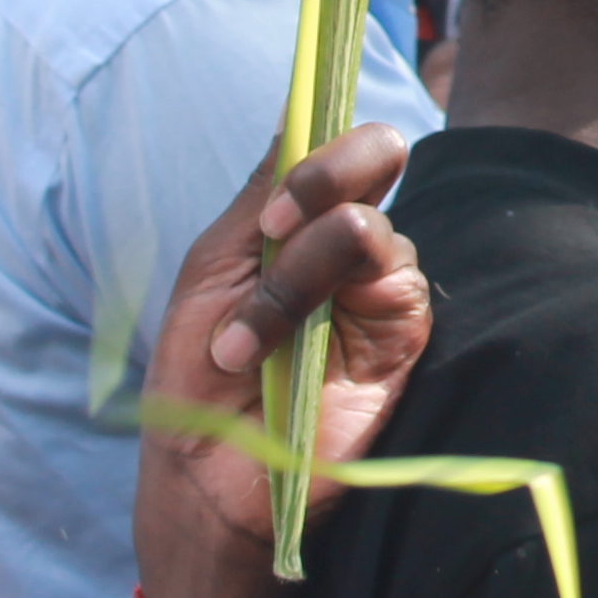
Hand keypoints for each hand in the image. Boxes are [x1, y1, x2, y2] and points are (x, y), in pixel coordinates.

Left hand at [129, 124, 430, 597]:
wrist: (208, 482)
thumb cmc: (195, 383)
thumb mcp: (211, 274)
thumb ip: (260, 200)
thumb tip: (296, 114)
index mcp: (299, 223)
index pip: (328, 144)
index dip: (310, 144)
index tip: (268, 196)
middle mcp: (348, 244)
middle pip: (376, 152)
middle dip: (327, 170)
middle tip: (276, 225)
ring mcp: (379, 285)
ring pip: (365, 218)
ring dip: (292, 271)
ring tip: (242, 339)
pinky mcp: (402, 328)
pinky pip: (384, 268)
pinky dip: (308, 296)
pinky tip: (265, 348)